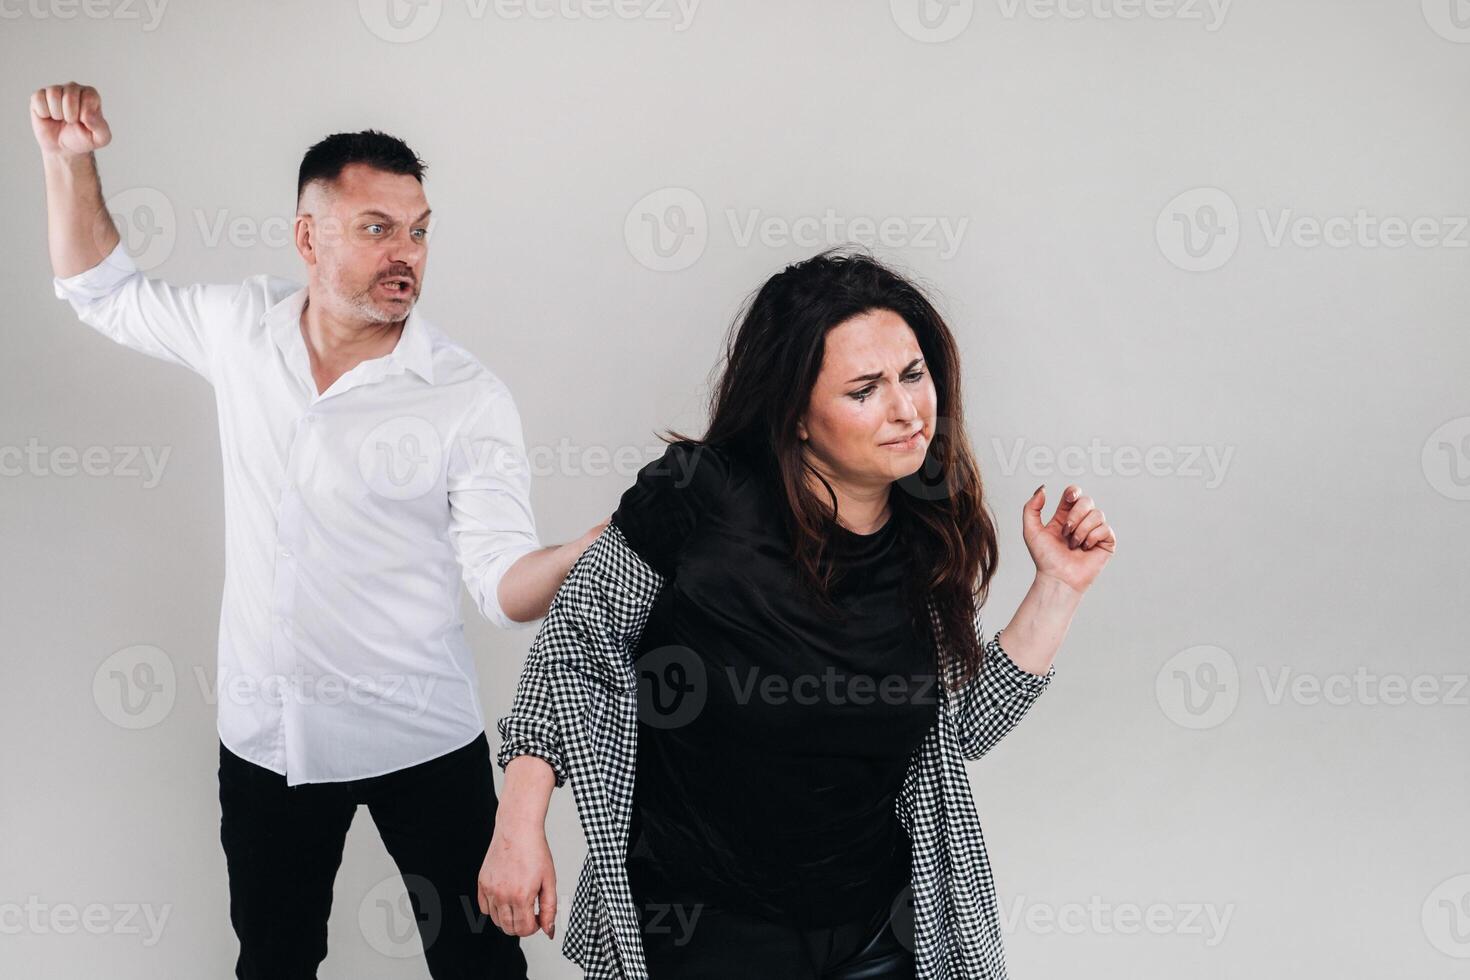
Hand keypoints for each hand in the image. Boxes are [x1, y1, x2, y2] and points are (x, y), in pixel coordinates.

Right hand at [30, 82, 110, 157]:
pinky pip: (38, 99)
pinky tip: (48, 116)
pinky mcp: (39, 96)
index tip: (84, 122)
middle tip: (71, 122)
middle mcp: (73, 88)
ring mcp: (55, 90)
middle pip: (70, 95)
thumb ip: (100, 127)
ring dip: (56, 114)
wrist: (63, 148)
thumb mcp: (100, 138)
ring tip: (60, 118)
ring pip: (53, 95)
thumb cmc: (83, 139)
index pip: (88, 98)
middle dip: (70, 115)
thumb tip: (87, 115)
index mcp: (90, 94)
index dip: (84, 116)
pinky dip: (43, 112)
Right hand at [478, 816, 557, 939]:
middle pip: (508, 928)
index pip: (523, 929)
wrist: (517, 830)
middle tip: (530, 913)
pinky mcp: (482, 883)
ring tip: (519, 904)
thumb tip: (548, 930)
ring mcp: (490, 889)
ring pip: (496, 920)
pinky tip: (506, 898)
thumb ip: (549, 909)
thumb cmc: (535, 851)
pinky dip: (494, 909)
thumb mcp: (550, 880)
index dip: (533, 928)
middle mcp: (502, 895)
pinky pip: (484, 907)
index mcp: (521, 896)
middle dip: (521, 926)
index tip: (538, 918)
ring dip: (508, 918)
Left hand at [1021, 483, 1116, 595]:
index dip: (1073, 491)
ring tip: (1074, 545)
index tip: (1069, 498)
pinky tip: (1085, 548)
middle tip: (1065, 532)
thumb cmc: (1044, 558)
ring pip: (1097, 514)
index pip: (1074, 494)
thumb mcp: (1031, 530)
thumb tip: (1044, 488)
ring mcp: (1095, 531)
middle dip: (1075, 515)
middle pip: (1087, 501)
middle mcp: (1081, 521)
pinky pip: (1105, 528)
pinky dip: (1092, 537)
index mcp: (1065, 516)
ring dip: (1081, 530)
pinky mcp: (1106, 542)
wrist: (1057, 578)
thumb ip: (1031, 508)